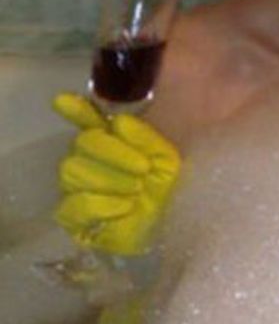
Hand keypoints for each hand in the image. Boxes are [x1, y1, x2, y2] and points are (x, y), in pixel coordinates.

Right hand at [53, 93, 180, 255]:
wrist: (170, 222)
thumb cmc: (166, 186)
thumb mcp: (164, 156)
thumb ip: (143, 137)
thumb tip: (119, 123)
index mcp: (109, 139)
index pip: (85, 118)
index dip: (74, 109)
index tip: (63, 101)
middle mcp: (88, 158)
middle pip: (82, 143)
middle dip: (114, 154)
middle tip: (144, 169)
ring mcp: (76, 186)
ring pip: (72, 171)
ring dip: (110, 179)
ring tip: (137, 189)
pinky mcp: (73, 218)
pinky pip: (73, 205)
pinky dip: (101, 204)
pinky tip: (124, 207)